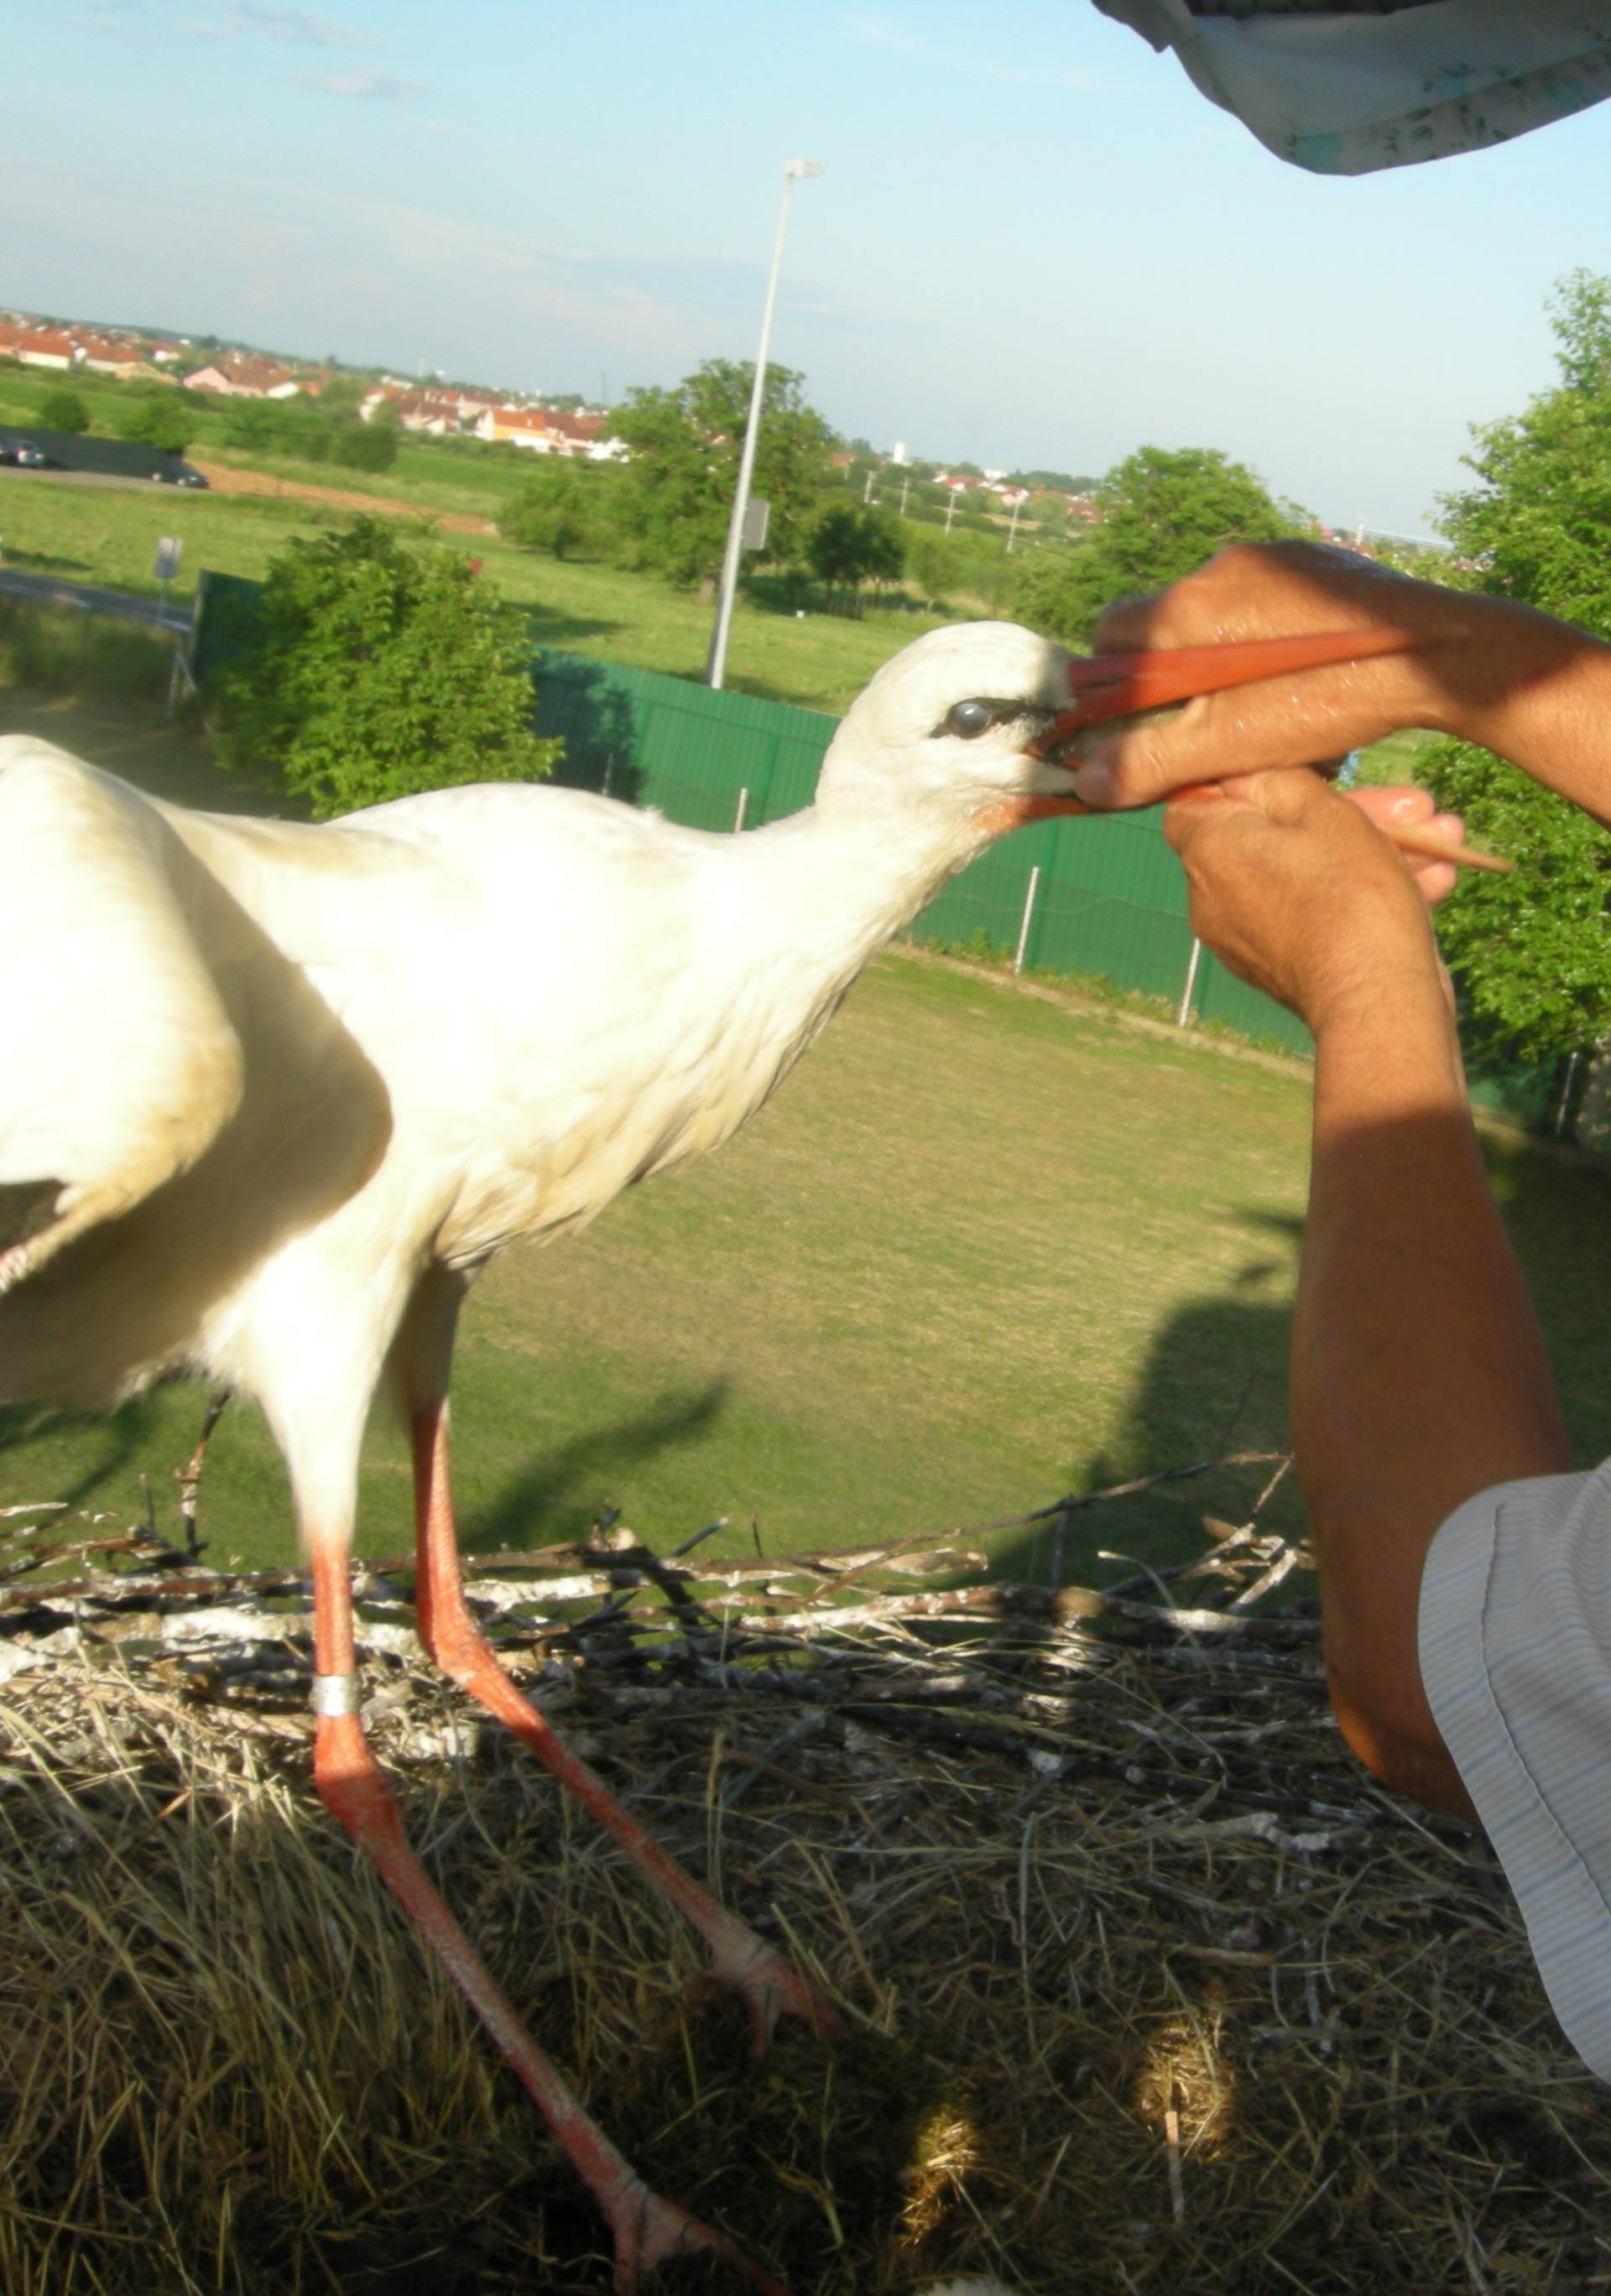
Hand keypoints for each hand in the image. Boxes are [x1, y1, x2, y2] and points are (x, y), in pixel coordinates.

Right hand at [1073, 540, 1593, 813]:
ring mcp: (1270, 555)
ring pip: (1216, 606)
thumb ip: (1152, 762)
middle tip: (1207, 715)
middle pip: (1163, 617)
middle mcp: (1218, 567)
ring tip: (1263, 694)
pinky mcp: (1313, 556)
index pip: (1110, 633)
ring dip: (1220, 647)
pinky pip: (1264, 591)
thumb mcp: (1233, 745)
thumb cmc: (1327, 701)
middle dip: (1171, 666)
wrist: (1434, 653)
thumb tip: (1084, 782)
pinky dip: (1264, 627)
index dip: (1117, 681)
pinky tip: (1299, 665)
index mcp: (1186, 610)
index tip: (1146, 717)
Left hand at [1163, 769, 1458, 1032]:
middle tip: (1413, 806)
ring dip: (1375, 851)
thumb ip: (1280, 781)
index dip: (1245, 781)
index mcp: (1207, 852)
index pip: (1196, 800)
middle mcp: (1212, 898)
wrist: (1377, 998)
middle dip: (1349, 813)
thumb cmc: (1349, 894)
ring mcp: (1247, 937)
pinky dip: (1366, 895)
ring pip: (1309, 874)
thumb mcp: (1321, 811)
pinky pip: (1319, 913)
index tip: (1297, 775)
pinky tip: (1433, 880)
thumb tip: (1249, 773)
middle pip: (1273, 836)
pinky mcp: (1284, 965)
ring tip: (1441, 839)